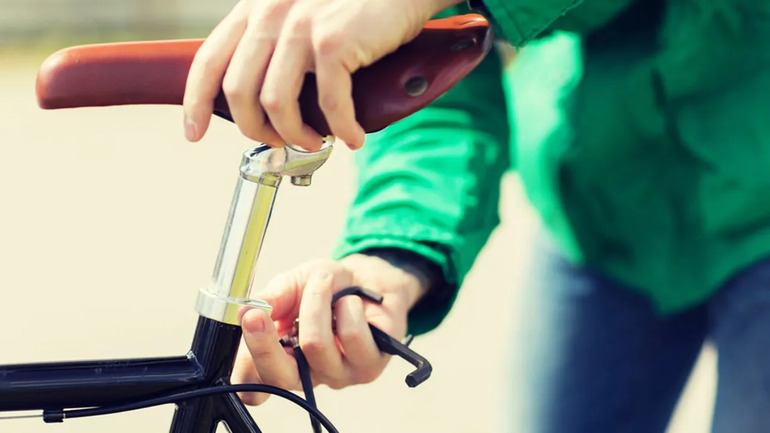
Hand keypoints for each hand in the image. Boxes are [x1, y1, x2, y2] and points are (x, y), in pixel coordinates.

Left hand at [182, 0, 461, 149]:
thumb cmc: (356, 4)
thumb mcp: (301, 13)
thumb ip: (277, 44)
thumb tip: (264, 101)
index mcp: (255, 8)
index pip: (208, 61)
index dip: (196, 103)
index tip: (195, 134)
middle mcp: (270, 13)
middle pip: (238, 92)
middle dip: (256, 131)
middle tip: (280, 144)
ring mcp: (301, 26)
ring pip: (276, 104)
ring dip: (296, 136)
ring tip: (316, 142)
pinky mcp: (334, 41)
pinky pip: (328, 104)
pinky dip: (341, 129)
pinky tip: (352, 137)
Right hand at [232, 254, 428, 404]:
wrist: (371, 277)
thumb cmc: (330, 286)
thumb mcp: (294, 283)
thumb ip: (273, 298)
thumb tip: (248, 310)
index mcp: (283, 360)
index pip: (254, 382)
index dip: (245, 362)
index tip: (245, 323)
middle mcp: (308, 374)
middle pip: (280, 376)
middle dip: (265, 343)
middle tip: (257, 313)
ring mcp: (340, 374)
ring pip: (315, 345)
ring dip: (316, 302)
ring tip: (325, 282)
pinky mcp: (370, 366)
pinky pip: (351, 335)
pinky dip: (348, 306)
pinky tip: (353, 301)